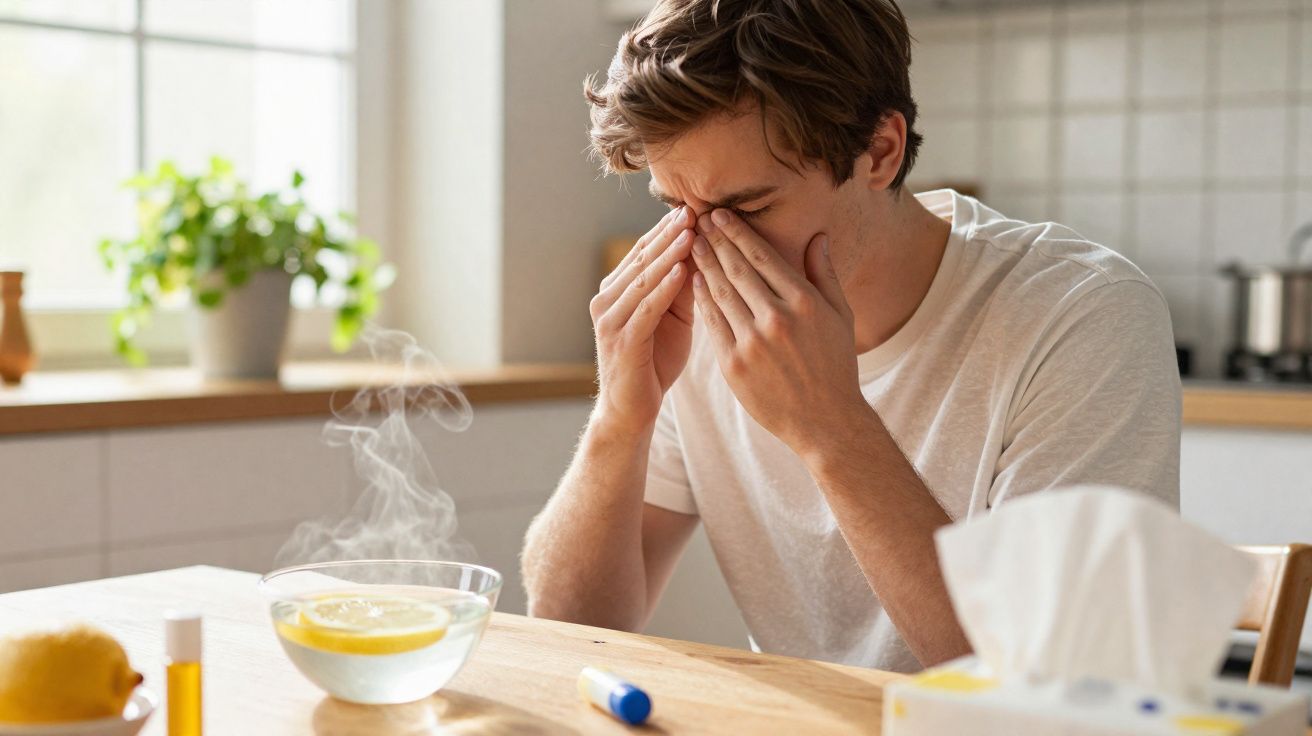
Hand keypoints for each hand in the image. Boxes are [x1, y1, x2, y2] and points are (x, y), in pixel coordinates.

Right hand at [590, 206, 696, 433]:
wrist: (631, 411)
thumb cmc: (654, 362)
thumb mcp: (673, 316)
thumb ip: (682, 285)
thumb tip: (704, 248)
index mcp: (617, 290)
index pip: (644, 251)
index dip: (667, 229)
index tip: (693, 207)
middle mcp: (606, 299)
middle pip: (642, 259)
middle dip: (669, 233)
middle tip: (693, 208)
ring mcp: (610, 320)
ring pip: (643, 279)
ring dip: (668, 254)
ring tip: (691, 231)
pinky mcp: (620, 341)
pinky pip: (645, 308)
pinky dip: (663, 288)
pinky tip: (682, 271)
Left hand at [690, 208, 867, 462]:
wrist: (826, 422)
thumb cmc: (835, 365)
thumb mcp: (841, 316)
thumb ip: (825, 274)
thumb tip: (817, 236)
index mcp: (804, 302)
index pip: (762, 256)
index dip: (737, 232)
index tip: (720, 214)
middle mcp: (777, 319)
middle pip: (737, 269)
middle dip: (715, 240)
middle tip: (698, 218)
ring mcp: (752, 342)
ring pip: (720, 292)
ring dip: (703, 264)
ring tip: (690, 243)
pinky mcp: (734, 365)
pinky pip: (712, 323)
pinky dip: (701, 299)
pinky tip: (694, 281)